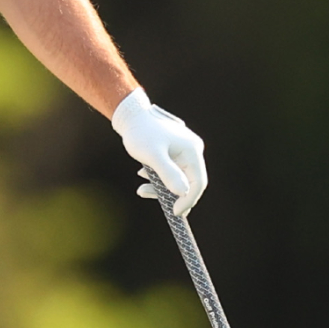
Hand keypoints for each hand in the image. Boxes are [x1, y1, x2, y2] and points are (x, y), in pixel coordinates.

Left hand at [112, 87, 207, 215]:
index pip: (198, 182)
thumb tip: (183, 193)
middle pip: (188, 181)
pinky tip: (142, 175)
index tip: (175, 212)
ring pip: (177, 177)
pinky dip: (157, 176)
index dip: (188, 200)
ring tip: (141, 190)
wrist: (129, 115)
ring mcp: (182, 151)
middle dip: (173, 195)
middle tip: (163, 208)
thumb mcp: (152, 155)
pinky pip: (169, 170)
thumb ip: (168, 174)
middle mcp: (191, 151)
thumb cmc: (141, 133)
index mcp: (192, 150)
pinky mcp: (172, 152)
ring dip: (161, 186)